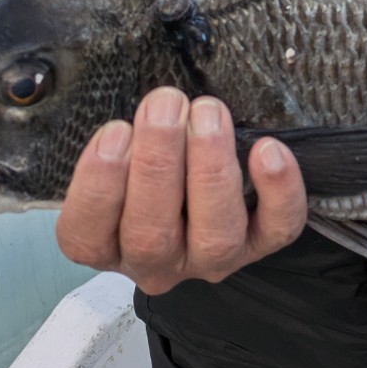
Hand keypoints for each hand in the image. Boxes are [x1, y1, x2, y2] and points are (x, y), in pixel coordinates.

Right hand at [54, 87, 306, 293]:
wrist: (198, 179)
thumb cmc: (147, 159)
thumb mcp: (120, 152)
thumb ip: (121, 140)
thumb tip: (141, 106)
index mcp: (108, 244)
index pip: (88, 235)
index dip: (99, 186)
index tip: (115, 131)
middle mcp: (156, 262)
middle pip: (151, 234)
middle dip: (157, 163)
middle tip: (165, 104)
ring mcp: (210, 259)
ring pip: (214, 237)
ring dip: (210, 170)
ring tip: (208, 114)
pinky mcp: (260, 245)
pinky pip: (277, 228)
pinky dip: (278, 192)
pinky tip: (267, 149)